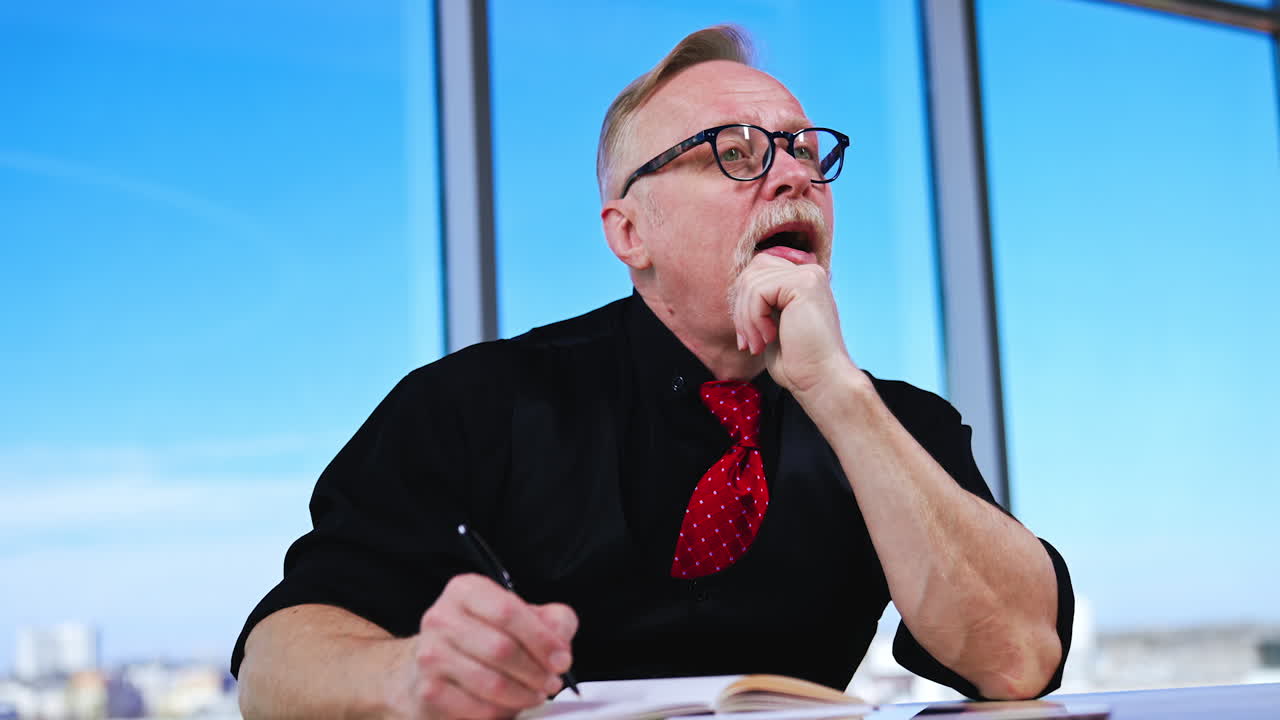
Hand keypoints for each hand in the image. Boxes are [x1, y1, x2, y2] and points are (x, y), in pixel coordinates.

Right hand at [389, 574, 577, 719]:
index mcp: (466, 590)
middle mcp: (442, 618)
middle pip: (500, 648)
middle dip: (535, 671)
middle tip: (552, 682)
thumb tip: (561, 644)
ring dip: (523, 694)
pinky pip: (477, 707)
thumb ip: (552, 621)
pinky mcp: (428, 690)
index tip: (561, 660)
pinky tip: (510, 704)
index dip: (541, 639)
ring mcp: (430, 655)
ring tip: (535, 694)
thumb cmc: (484, 637)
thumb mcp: (523, 617)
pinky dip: (502, 711)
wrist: (436, 666)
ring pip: (490, 682)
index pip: (508, 611)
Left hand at [730, 250, 857, 395]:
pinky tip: (768, 338)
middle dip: (740, 310)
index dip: (744, 302)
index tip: (747, 336)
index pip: (758, 270)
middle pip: (751, 272)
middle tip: (748, 343)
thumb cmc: (796, 360)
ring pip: (751, 283)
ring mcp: (809, 275)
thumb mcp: (770, 323)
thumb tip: (738, 286)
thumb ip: (760, 300)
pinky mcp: (805, 283)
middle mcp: (809, 272)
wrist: (820, 380)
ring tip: (757, 345)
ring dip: (745, 320)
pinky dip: (754, 319)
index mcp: (803, 280)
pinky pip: (758, 292)